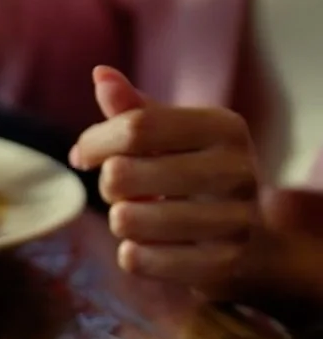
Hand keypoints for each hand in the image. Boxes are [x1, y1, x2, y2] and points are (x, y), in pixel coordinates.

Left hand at [70, 66, 260, 292]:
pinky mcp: (220, 264)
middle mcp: (237, 170)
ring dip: (121, 221)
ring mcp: (233, 220)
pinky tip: (156, 246)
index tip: (84, 155)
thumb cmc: (197, 177)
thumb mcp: (174, 138)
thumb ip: (134, 110)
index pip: (135, 127)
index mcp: (224, 127)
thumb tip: (100, 75)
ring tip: (146, 217)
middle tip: (130, 191)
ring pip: (124, 221)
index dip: (95, 142)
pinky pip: (136, 259)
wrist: (253, 242)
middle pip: (120, 175)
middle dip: (109, 186)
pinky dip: (133, 254)